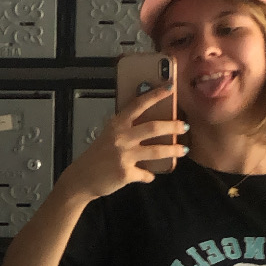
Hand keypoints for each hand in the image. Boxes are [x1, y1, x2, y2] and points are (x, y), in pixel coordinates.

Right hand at [62, 85, 187, 201]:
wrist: (81, 178)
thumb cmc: (97, 155)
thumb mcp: (109, 135)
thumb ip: (126, 129)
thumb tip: (150, 125)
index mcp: (117, 124)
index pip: (138, 104)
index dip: (155, 95)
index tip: (170, 87)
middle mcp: (121, 138)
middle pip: (154, 128)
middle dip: (173, 126)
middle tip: (184, 126)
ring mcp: (124, 156)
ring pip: (156, 151)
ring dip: (173, 150)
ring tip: (183, 150)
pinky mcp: (125, 173)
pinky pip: (145, 174)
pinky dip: (149, 175)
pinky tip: (150, 175)